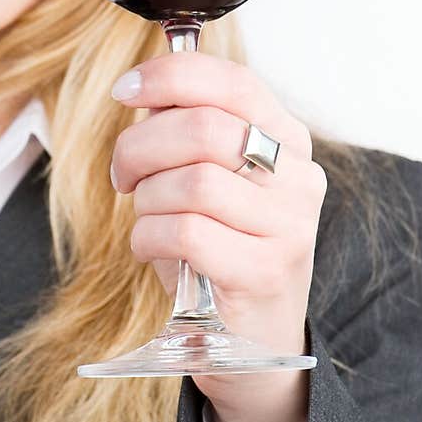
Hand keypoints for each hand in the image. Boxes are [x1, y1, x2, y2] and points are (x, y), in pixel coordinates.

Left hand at [109, 51, 326, 421]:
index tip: (126, 90)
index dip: (171, 76)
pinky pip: (184, 233)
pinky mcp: (263, 272)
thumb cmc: (219, 251)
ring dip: (146, 200)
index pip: (234, 82)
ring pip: (190, 182)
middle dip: (140, 146)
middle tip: (123, 174)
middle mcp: (298, 178)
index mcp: (287, 140)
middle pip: (202, 128)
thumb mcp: (208, 181)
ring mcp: (287, 226)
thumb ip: (185, 132)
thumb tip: (143, 92)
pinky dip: (148, 237)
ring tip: (146, 218)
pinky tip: (152, 248)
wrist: (251, 345)